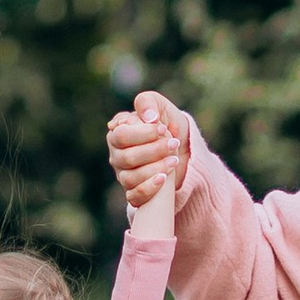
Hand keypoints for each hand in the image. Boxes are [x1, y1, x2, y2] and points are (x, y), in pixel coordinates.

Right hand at [107, 90, 191, 213]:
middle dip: (153, 150)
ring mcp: (123, 175)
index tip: (162, 128)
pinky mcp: (133, 192)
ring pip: (130, 177)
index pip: (121, 136)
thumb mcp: (160, 107)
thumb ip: (149, 103)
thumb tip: (148, 118)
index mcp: (117, 133)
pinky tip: (164, 178)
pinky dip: (149, 188)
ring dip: (154, 168)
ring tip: (174, 160)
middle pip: (126, 158)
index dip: (143, 133)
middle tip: (173, 143)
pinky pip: (134, 196)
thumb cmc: (166, 124)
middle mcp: (117, 155)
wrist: (183, 148)